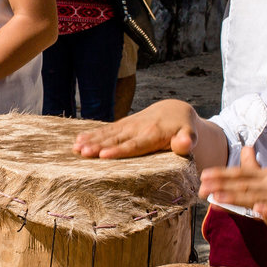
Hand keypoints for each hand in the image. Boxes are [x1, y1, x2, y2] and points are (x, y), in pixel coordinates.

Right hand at [73, 100, 197, 158]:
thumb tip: (184, 144)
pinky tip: (78, 140)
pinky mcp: (123, 124)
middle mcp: (138, 128)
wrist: (175, 111)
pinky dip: (92, 134)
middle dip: (98, 146)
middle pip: (116, 139)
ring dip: (91, 140)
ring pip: (108, 134)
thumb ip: (187, 140)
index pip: (134, 145)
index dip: (119, 150)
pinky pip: (106, 129)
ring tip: (76, 147)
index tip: (103, 155)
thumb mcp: (190, 134)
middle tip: (82, 152)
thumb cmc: (184, 128)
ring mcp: (128, 125)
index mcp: (153, 134)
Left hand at [200, 146, 266, 249]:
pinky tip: (258, 210)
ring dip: (236, 197)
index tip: (203, 176)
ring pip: (257, 197)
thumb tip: (245, 148)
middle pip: (245, 184)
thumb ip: (252, 173)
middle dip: (222, 185)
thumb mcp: (265, 190)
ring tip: (218, 198)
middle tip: (202, 188)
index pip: (241, 173)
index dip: (222, 174)